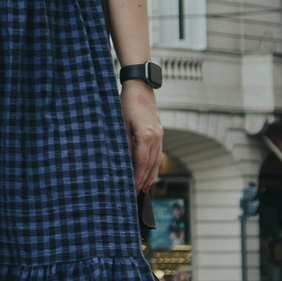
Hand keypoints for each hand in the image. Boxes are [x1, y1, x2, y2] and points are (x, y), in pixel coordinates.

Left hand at [123, 80, 165, 194]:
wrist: (140, 86)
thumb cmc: (127, 103)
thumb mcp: (121, 123)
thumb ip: (124, 142)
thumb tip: (124, 161)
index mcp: (145, 136)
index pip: (141, 163)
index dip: (136, 177)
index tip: (131, 189)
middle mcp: (156, 137)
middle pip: (151, 165)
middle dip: (144, 180)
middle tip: (137, 194)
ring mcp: (160, 134)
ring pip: (157, 160)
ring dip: (151, 175)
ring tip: (145, 188)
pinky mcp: (159, 132)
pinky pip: (158, 153)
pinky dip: (155, 164)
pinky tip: (151, 171)